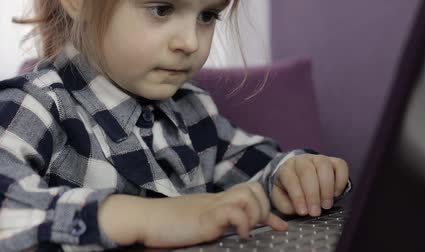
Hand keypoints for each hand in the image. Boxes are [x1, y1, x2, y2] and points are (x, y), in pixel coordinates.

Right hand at [138, 182, 286, 247]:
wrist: (144, 219)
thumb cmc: (164, 224)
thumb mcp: (194, 221)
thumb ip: (211, 222)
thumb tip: (225, 230)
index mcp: (215, 201)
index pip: (249, 194)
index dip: (268, 211)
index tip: (279, 226)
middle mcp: (216, 200)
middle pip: (253, 188)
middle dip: (264, 209)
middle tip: (255, 228)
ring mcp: (211, 207)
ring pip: (248, 195)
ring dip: (255, 215)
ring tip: (245, 231)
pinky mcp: (205, 218)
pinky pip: (233, 212)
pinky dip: (242, 224)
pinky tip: (239, 236)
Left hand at [271, 154, 348, 216]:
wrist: (302, 180)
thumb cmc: (290, 192)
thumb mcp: (282, 200)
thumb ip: (286, 205)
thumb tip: (299, 209)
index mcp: (286, 168)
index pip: (290, 179)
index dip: (297, 196)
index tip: (303, 212)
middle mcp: (302, 160)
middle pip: (307, 171)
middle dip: (312, 194)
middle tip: (316, 212)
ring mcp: (319, 159)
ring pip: (324, 166)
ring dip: (326, 188)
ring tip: (326, 205)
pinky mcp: (334, 161)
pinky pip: (341, 166)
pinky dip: (340, 181)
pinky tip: (336, 194)